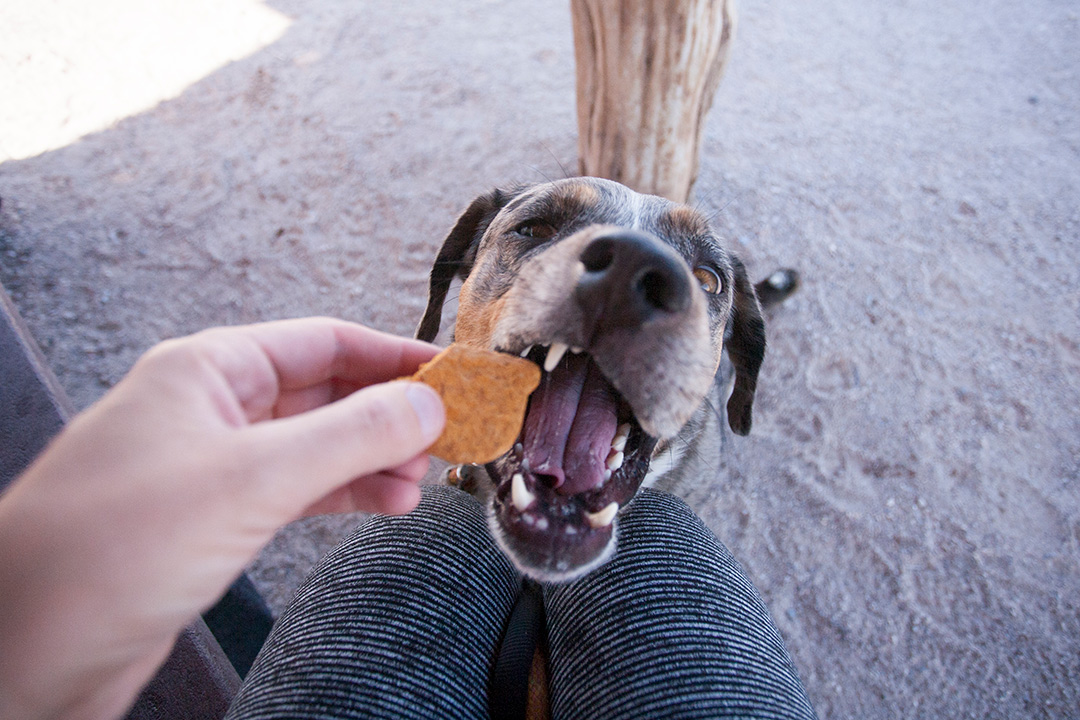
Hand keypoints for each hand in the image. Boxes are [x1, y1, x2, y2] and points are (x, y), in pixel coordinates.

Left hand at [0, 318, 445, 718]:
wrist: (24, 649)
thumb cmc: (105, 551)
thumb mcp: (252, 480)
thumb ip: (350, 437)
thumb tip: (426, 405)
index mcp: (206, 371)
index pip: (325, 342)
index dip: (396, 356)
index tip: (452, 374)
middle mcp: (207, 409)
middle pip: (323, 392)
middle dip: (388, 412)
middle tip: (449, 433)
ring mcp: (207, 465)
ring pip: (312, 444)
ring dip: (370, 457)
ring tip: (420, 477)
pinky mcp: (209, 518)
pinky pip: (293, 489)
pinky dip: (340, 493)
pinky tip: (379, 503)